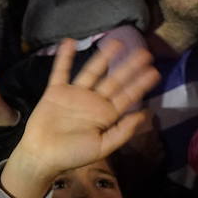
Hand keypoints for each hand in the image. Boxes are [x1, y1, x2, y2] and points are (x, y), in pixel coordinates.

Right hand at [0, 39, 159, 197]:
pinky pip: (61, 71)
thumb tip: (144, 114)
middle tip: (144, 52)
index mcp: (106, 115)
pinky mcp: (56, 91)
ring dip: (103, 57)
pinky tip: (70, 42)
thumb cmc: (72, 154)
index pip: (127, 96)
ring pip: (92, 71)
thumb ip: (122, 131)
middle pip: (114, 80)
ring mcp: (75, 94)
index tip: (154, 71)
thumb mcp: (102, 147)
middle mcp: (93, 101)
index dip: (140, 84)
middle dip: (129, 67)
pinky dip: (64, 58)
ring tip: (116, 42)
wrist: (42, 156)